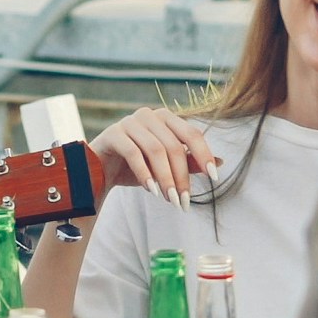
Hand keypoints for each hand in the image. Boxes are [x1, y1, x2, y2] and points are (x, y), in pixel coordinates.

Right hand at [90, 107, 214, 204]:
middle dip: (182, 176)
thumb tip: (220, 163)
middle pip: (174, 145)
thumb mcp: (164, 168)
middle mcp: (149, 115)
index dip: (205, 154)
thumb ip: (189, 163)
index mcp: (166, 118)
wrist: (97, 172)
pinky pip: (133, 153)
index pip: (192, 133)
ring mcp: (129, 121)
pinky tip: (151, 191)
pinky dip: (145, 174)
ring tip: (170, 200)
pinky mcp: (113, 133)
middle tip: (184, 202)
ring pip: (156, 149)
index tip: (214, 178)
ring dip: (165, 178)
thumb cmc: (133, 168)